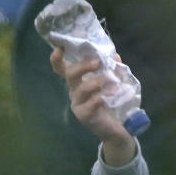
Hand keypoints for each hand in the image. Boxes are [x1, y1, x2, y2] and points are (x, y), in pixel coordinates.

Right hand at [50, 47, 134, 165]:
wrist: (118, 127)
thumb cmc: (113, 102)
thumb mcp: (115, 82)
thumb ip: (113, 69)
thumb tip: (115, 55)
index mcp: (78, 81)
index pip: (62, 68)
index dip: (58, 58)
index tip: (60, 47)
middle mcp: (74, 91)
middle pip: (70, 75)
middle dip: (82, 66)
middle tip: (97, 62)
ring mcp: (78, 104)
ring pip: (81, 89)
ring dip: (96, 81)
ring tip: (110, 79)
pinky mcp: (84, 116)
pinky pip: (90, 104)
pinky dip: (101, 96)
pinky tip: (111, 93)